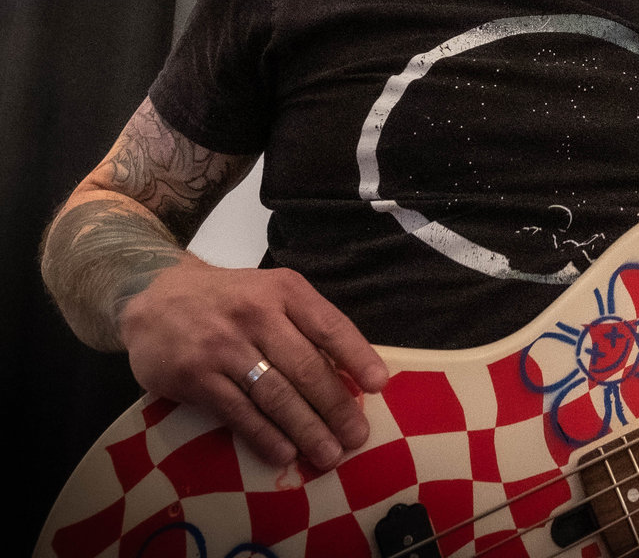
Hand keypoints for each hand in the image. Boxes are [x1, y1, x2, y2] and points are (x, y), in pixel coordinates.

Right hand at [118, 254, 388, 470]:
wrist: (154, 295)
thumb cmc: (228, 298)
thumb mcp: (269, 292)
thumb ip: (302, 324)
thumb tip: (346, 372)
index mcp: (284, 290)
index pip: (328, 325)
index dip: (356, 356)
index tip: (378, 385)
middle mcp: (256, 314)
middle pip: (306, 366)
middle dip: (336, 406)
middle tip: (357, 437)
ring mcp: (224, 345)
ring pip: (275, 393)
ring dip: (306, 428)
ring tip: (329, 453)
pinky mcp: (195, 375)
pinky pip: (238, 411)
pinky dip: (264, 435)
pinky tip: (285, 452)